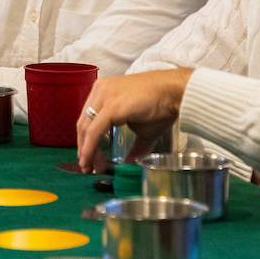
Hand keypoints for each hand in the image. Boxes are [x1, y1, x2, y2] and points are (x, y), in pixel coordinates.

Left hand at [76, 69, 192, 173]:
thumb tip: (131, 160)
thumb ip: (136, 145)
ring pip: (86, 128)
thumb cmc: (161, 106)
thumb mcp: (143, 128)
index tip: (88, 158)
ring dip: (87, 151)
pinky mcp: (111, 106)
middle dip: (84, 148)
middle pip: (84, 124)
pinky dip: (90, 147)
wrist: (175, 92)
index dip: (86, 141)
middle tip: (88, 167)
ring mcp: (104, 96)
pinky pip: (94, 131)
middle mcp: (99, 91)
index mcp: (104, 91)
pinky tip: (90, 159)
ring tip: (91, 168)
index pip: (88, 119)